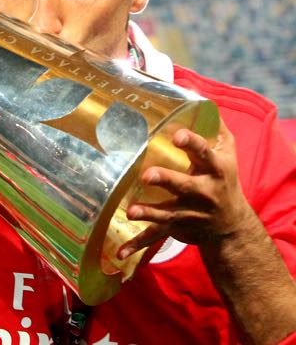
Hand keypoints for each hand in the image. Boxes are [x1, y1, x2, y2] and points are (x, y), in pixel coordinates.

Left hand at [118, 119, 256, 258]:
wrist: (229, 224)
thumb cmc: (223, 178)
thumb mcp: (227, 151)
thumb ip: (212, 125)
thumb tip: (193, 91)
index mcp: (215, 170)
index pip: (205, 154)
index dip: (192, 144)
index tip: (177, 135)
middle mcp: (203, 193)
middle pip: (185, 185)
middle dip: (167, 180)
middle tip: (147, 174)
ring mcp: (188, 213)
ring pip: (166, 213)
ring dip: (148, 213)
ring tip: (130, 211)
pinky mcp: (174, 228)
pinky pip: (153, 238)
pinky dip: (134, 247)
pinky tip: (117, 254)